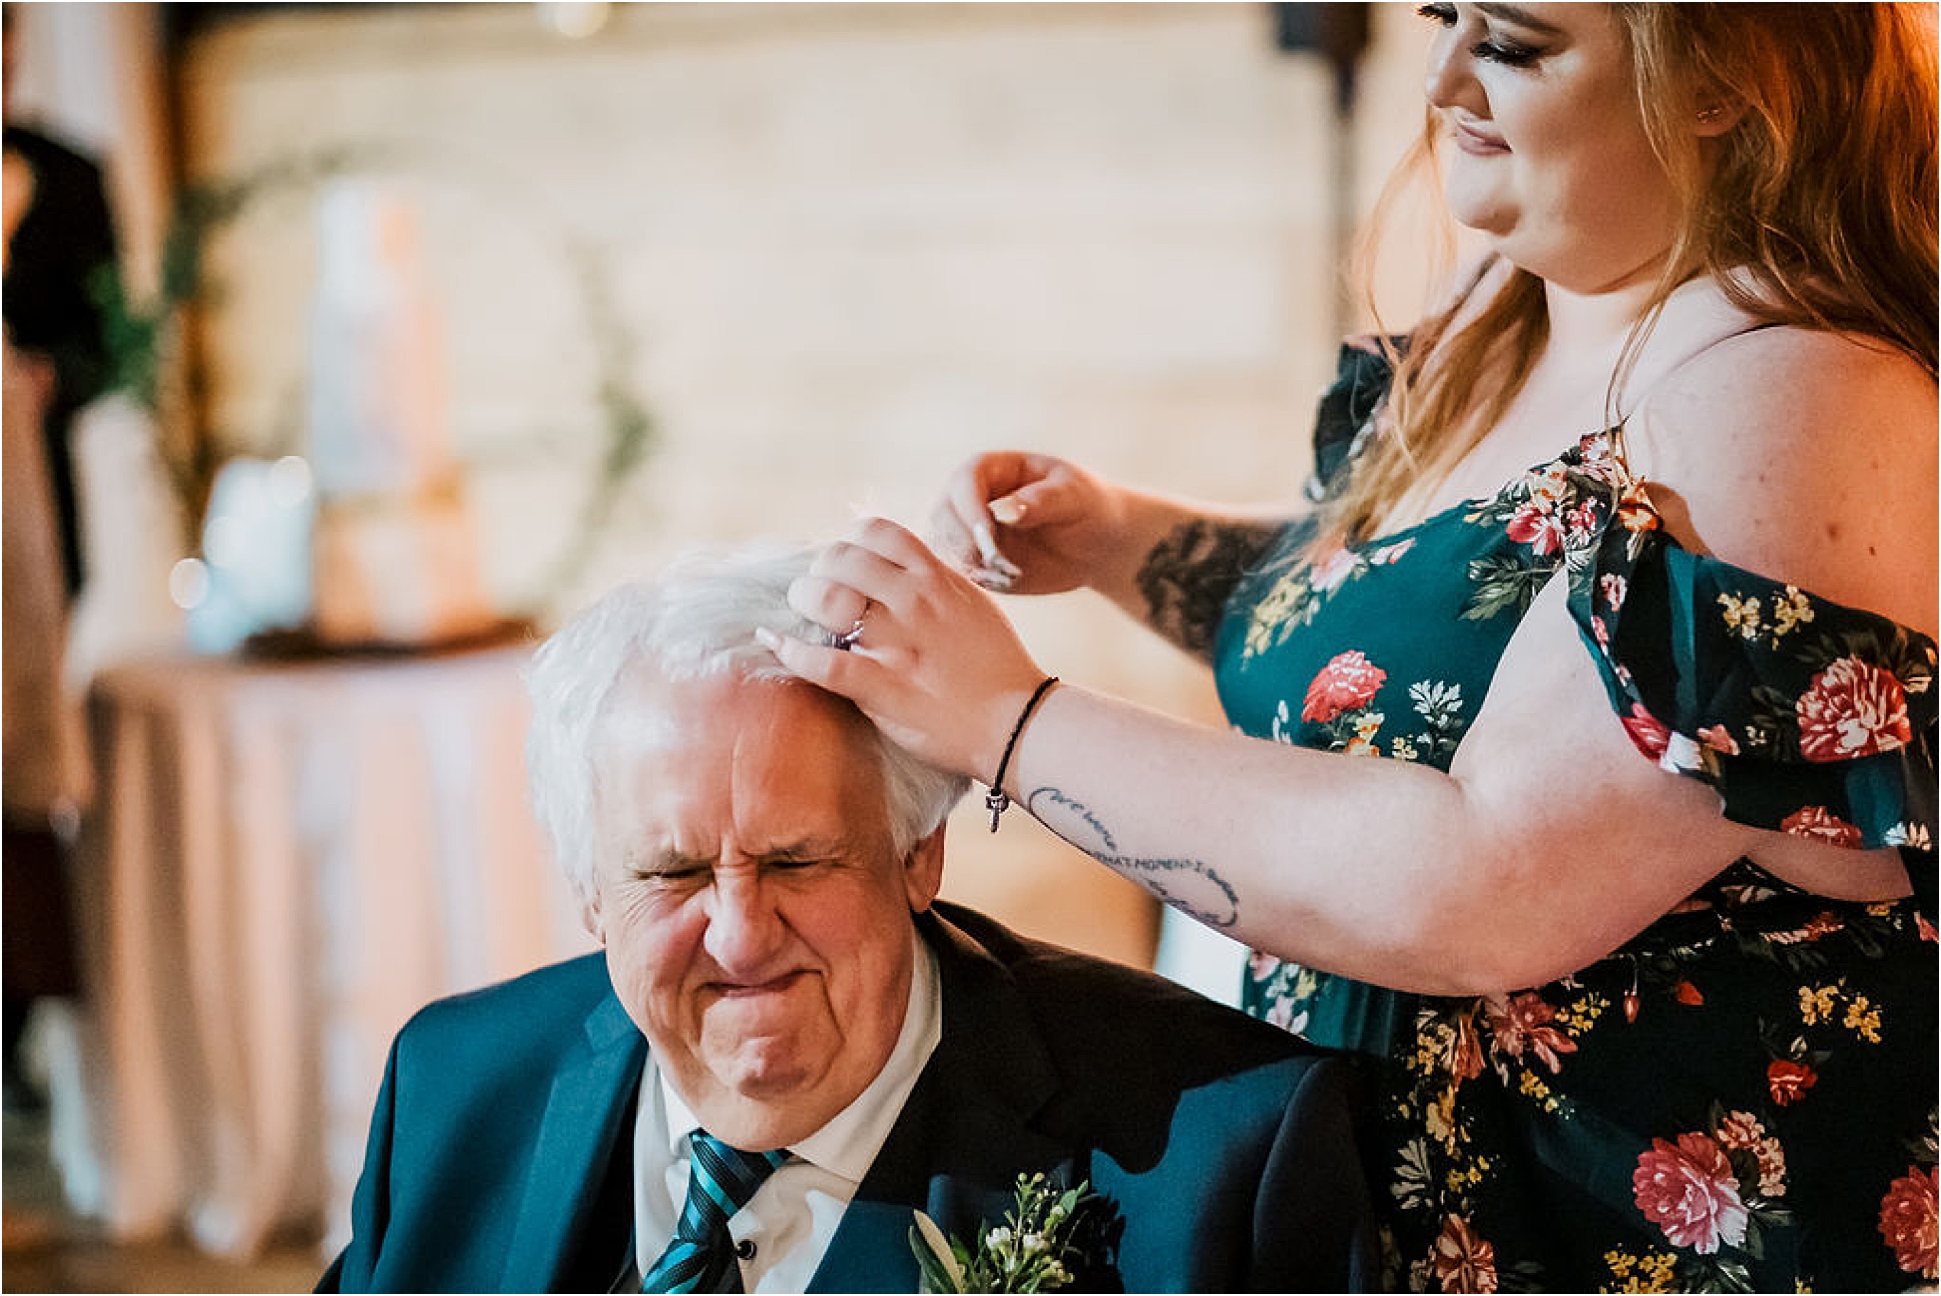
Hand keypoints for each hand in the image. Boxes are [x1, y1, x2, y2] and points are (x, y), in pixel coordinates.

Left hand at [766, 517, 1050, 781]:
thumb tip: (896, 565)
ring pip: (826, 600)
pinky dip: (791, 651)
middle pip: (841, 559)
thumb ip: (934, 580)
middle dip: (818, 571)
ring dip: (803, 603)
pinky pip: (822, 663)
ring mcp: (898, 644)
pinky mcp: (884, 687)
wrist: (1018, 722)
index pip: (875, 531)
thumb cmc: (997, 665)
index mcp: (936, 578)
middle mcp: (914, 602)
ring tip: (800, 615)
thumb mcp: (972, 603)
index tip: (842, 564)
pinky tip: (777, 643)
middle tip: (814, 592)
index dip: (848, 542)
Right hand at [928, 451, 1133, 596]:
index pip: (965, 481)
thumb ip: (1041, 501)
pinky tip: (1005, 581)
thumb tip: (1004, 510)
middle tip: (999, 562)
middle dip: (965, 541)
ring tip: (1008, 574)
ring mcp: (969, 533)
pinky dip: (975, 581)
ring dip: (968, 565)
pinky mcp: (974, 563)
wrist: (1096, 544)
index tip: (989, 533)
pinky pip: (957, 574)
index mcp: (994, 470)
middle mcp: (972, 498)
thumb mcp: (1074, 497)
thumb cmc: (1087, 508)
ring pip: (944, 547)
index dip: (970, 506)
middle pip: (943, 514)